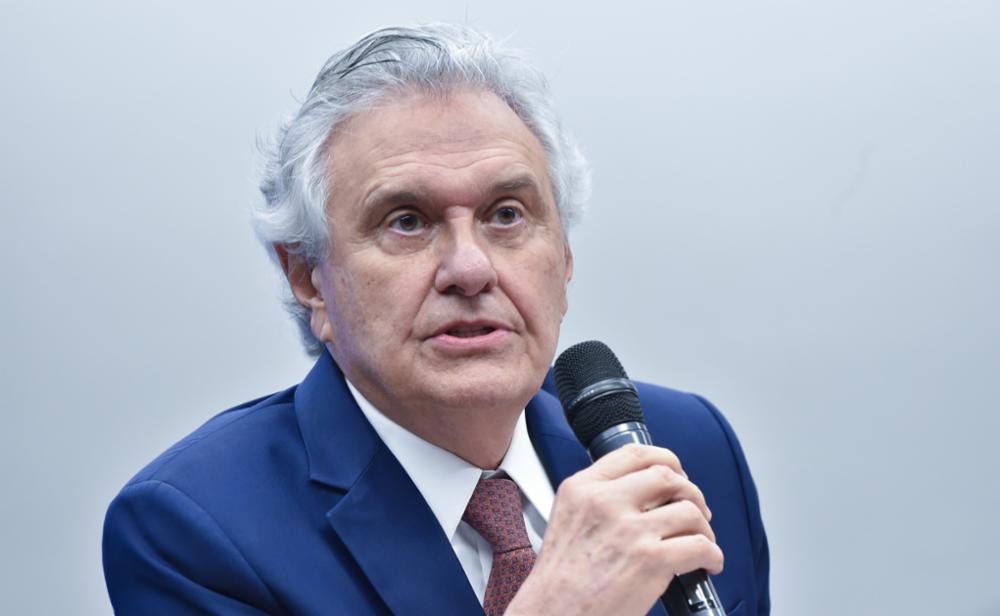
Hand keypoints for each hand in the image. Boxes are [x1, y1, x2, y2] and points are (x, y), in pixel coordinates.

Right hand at [506, 444, 723, 615]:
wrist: (553, 614)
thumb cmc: (559, 582)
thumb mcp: (567, 520)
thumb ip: (597, 500)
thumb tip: (642, 496)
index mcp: (582, 489)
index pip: (633, 454)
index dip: (665, 459)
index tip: (675, 472)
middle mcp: (605, 502)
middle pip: (666, 476)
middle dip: (689, 491)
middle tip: (694, 507)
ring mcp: (630, 530)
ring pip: (689, 510)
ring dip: (704, 525)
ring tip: (702, 539)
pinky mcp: (651, 560)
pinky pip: (699, 546)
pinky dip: (712, 555)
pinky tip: (708, 563)